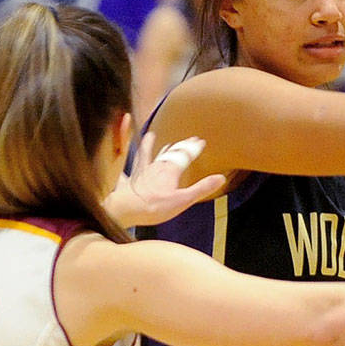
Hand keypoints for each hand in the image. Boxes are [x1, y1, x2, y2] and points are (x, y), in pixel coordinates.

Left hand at [105, 133, 226, 227]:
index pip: (185, 156)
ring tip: (151, 135)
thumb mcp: (183, 200)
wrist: (127, 210)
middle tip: (188, 139)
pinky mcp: (128, 179)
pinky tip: (123, 149)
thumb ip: (202, 188)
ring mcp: (141, 172)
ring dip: (152, 146)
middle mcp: (156, 167)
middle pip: (170, 153)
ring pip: (149, 155)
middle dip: (180, 146)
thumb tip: (221, 178)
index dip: (193, 148)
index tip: (200, 141)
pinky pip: (130, 163)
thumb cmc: (155, 207)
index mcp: (171, 171)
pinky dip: (129, 153)